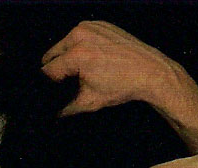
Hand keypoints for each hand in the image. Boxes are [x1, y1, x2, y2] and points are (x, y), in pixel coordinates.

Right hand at [40, 21, 182, 114]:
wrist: (149, 71)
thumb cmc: (124, 86)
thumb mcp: (93, 101)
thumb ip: (70, 108)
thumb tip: (57, 114)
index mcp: (76, 55)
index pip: (48, 69)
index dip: (50, 82)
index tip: (55, 89)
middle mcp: (79, 36)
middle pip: (54, 53)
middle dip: (58, 68)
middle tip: (69, 81)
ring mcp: (89, 27)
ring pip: (66, 42)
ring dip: (69, 55)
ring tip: (84, 70)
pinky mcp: (98, 24)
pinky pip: (82, 35)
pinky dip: (83, 46)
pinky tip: (94, 58)